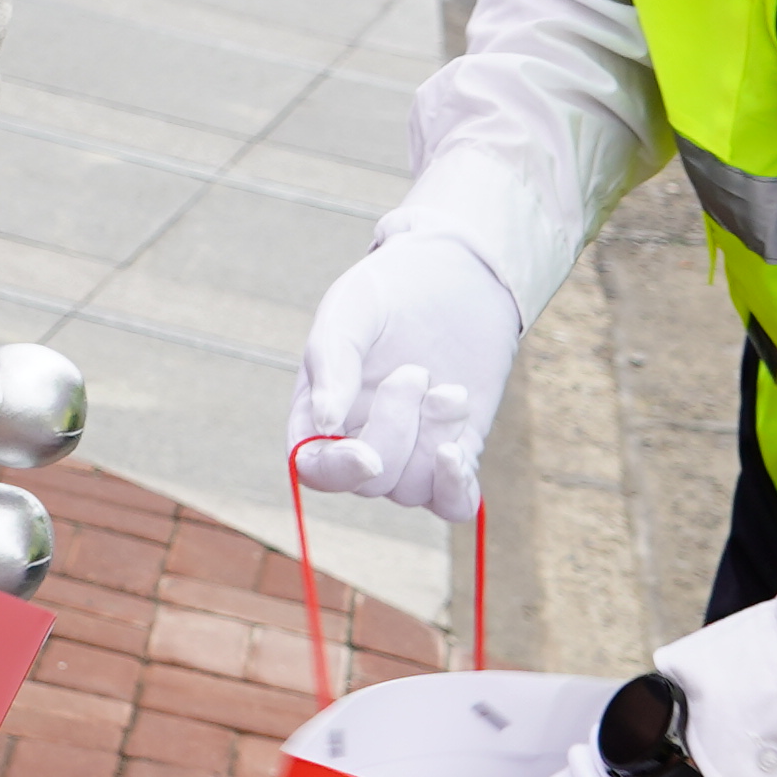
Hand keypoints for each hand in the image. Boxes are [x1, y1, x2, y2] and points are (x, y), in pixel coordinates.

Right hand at [290, 235, 521, 519]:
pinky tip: (458, 451)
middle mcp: (361, 440)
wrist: (461, 272)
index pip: (315, 469)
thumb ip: (333, 359)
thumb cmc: (394, 287)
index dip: (339, 472)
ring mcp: (411, 452)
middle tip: (416, 371)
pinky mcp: (457, 453)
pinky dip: (456, 488)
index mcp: (320, 412)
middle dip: (396, 431)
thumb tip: (326, 422)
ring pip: (412, 490)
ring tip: (450, 389)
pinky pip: (453, 503)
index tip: (367, 455)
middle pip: (369, 482)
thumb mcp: (353, 308)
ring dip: (434, 439)